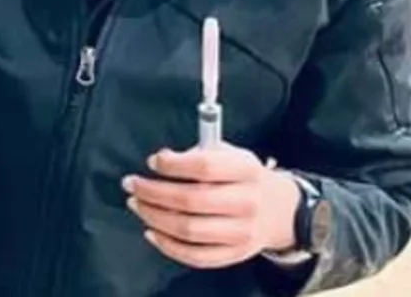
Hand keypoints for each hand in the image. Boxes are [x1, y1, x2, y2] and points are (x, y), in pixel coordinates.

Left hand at [122, 144, 302, 269]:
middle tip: (131, 185)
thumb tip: (162, 160)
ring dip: (154, 218)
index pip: (204, 166)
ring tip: (137, 205)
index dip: (173, 165)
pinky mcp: (235, 254)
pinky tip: (151, 231)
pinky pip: (196, 256)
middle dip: (152, 192)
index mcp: (247, 170)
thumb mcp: (228, 154)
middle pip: (191, 200)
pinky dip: (168, 246)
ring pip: (189, 230)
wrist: (278, 209)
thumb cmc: (240, 177)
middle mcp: (248, 202)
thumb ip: (197, 153)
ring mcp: (243, 232)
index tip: (152, 162)